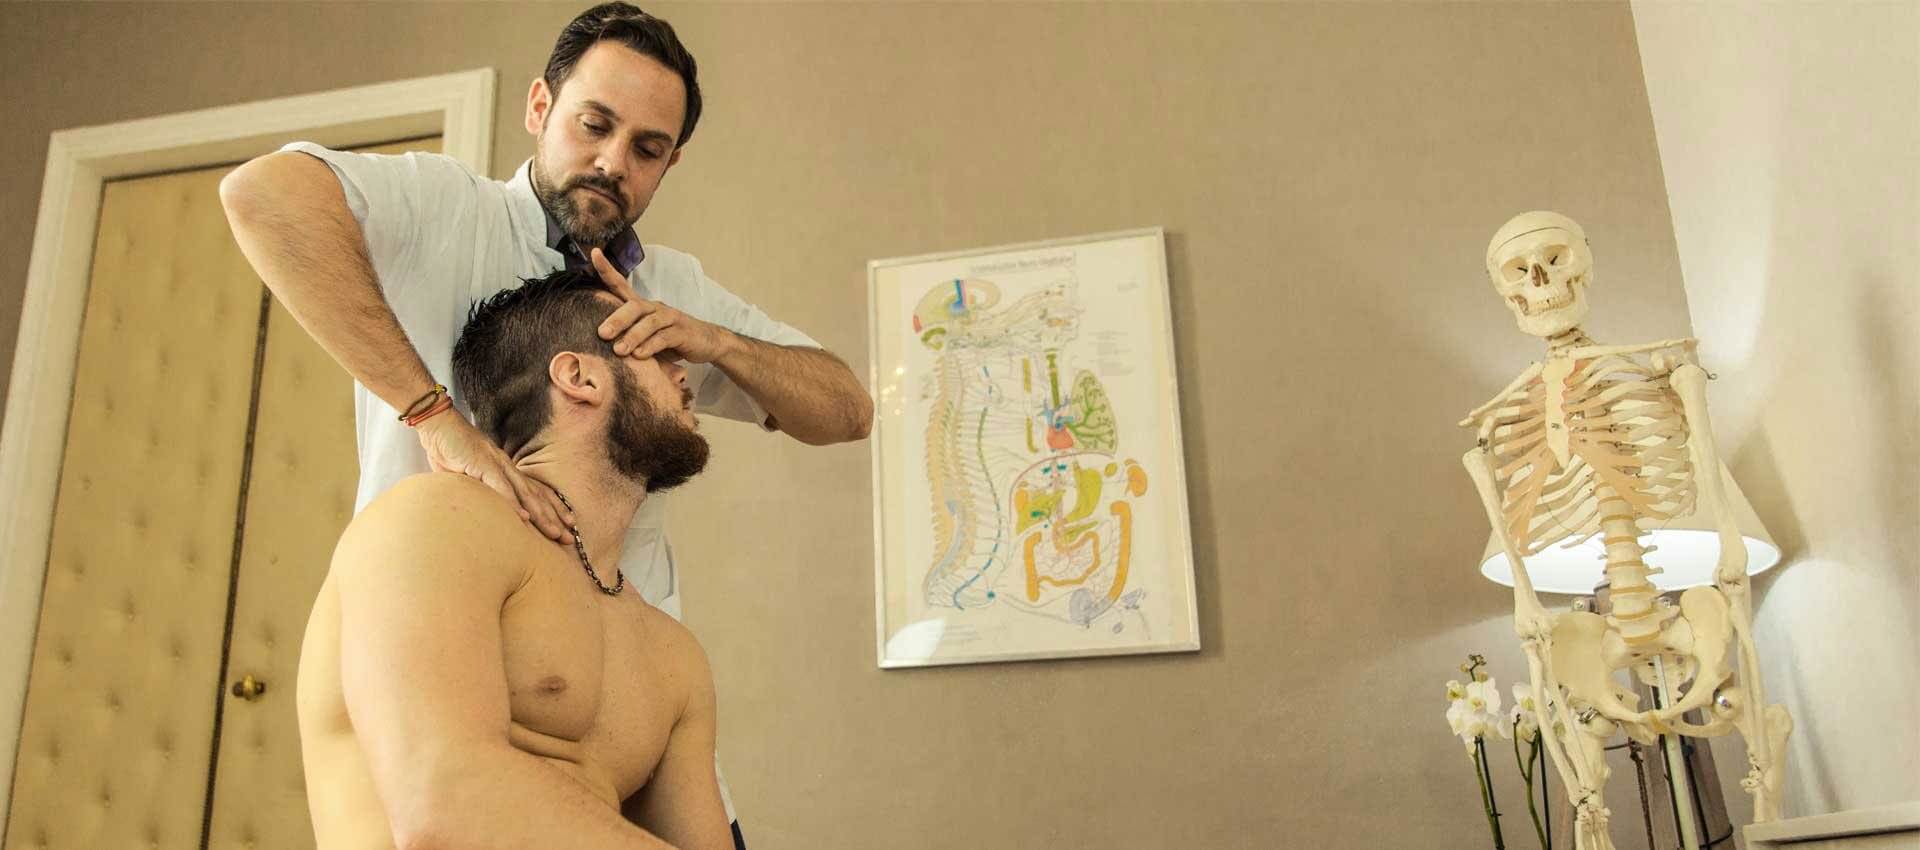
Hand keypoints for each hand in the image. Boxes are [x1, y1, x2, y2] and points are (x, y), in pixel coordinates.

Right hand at [415, 412, 573, 542]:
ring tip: (554, 532)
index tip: (567, 525)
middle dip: (555, 517)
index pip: (535, 491)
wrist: (437, 424)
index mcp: (506, 470)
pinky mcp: (482, 463)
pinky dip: (513, 503)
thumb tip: (483, 510)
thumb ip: (479, 491)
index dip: (553, 508)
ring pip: (525, 493)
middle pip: (537, 495)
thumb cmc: (450, 451)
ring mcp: (497, 464)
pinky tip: (524, 518)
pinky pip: (500, 487)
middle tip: (569, 538)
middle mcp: (507, 467)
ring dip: (541, 514)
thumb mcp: (467, 476)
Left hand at [589, 247, 737, 362]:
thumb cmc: (670, 340)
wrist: (707, 343)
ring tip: (619, 350)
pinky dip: (651, 346)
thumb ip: (628, 337)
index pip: (622, 285)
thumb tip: (599, 344)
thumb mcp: (646, 337)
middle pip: (634, 306)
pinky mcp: (683, 332)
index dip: (608, 269)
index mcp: (643, 307)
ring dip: (633, 336)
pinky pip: (665, 337)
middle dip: (617, 319)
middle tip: (602, 334)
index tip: (594, 253)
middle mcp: (656, 308)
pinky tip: (640, 356)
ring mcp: (671, 318)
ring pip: (650, 322)